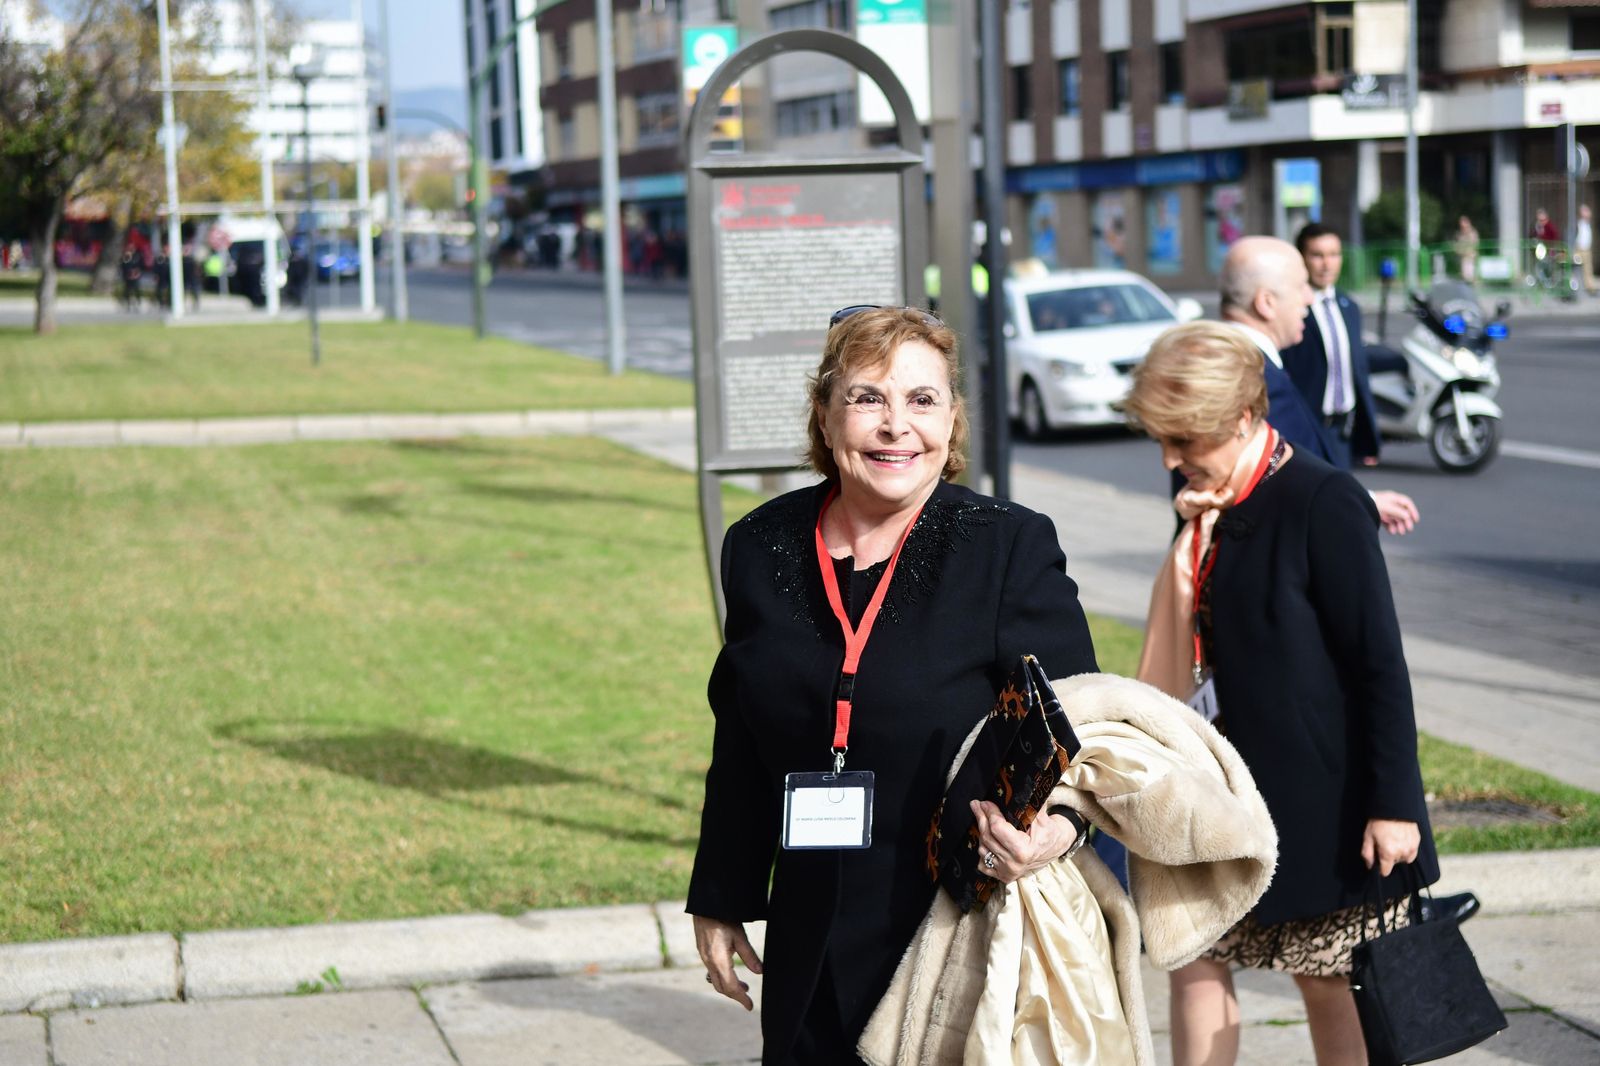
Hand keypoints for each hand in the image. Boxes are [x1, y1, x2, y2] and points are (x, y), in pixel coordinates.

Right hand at [692, 914, 762, 1011]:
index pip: (731, 987)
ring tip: (744, 986)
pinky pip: (712, 971)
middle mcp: (709, 961)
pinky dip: (723, 977)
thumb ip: (749, 955)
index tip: (750, 1006)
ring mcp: (704, 957)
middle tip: (748, 1000)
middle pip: (722, 987)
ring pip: (716, 980)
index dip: (741, 998)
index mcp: (719, 960)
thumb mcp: (740, 936)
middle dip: (735, 995)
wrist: (705, 905)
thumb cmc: (723, 918)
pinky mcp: (703, 952)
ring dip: (729, 986)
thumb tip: (760, 972)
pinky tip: (731, 972)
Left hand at [968, 800, 1083, 884]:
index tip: (985, 802)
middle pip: (988, 837)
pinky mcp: (1003, 877)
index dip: (989, 813)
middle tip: (976, 805)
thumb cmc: (1049, 832)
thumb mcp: (1043, 817)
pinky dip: (983, 851)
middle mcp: (1013, 864)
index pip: (997, 829)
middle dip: (981, 818)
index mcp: (1023, 851)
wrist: (1056, 848)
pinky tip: (986, 839)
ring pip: (983, 849)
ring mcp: (1007, 872)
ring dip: (981, 833)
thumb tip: (1020, 786)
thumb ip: (1029, 804)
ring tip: (982, 819)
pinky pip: (983, 864)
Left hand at [1361, 818, 1420, 875]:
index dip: (1381, 867)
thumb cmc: (1379, 822)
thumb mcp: (1368, 837)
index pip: (1386, 871)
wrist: (1394, 807)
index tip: (1379, 861)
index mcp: (1388, 853)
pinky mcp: (1417, 842)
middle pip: (1394, 864)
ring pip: (1404, 859)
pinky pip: (1412, 853)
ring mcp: (1411, 848)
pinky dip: (1407, 850)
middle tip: (1384, 844)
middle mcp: (1401, 853)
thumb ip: (1367, 853)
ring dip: (1399, 854)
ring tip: (1393, 841)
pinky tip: (1401, 840)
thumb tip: (1370, 865)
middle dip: (1389, 857)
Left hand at [1369, 490, 1418, 534]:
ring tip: (1400, 533)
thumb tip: (1407, 516)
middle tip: (1408, 530)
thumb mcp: (1386, 507)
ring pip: (1395, 518)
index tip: (1415, 520)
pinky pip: (1388, 522)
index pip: (1406, 503)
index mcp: (1392, 498)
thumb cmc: (1371, 504)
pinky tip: (1392, 532)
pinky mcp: (1378, 516)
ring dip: (1399, 525)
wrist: (1357, 506)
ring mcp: (1384, 509)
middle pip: (1402, 512)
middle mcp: (1389, 503)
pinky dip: (1391, 527)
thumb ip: (1397, 511)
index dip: (1412, 511)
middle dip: (1406, 521)